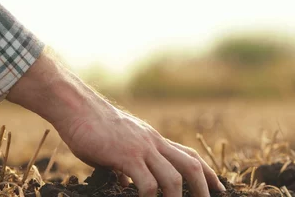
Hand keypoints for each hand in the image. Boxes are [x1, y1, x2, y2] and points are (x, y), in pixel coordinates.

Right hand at [7, 50, 225, 195]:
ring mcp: (141, 148)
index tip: (218, 187)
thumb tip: (128, 184)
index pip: (188, 155)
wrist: (76, 107)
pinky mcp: (126, 155)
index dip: (207, 173)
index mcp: (153, 139)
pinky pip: (147, 183)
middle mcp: (153, 142)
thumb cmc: (92, 127)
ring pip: (174, 177)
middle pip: (190, 165)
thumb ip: (127, 165)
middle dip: (204, 187)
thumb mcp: (116, 146)